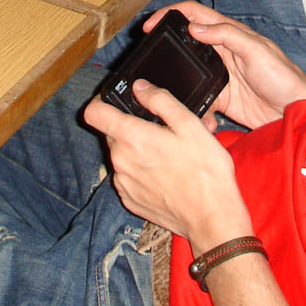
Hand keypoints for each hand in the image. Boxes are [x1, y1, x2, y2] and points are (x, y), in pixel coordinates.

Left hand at [83, 82, 250, 249]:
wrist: (211, 218)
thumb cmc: (205, 172)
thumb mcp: (190, 125)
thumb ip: (161, 100)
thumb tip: (140, 87)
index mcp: (133, 138)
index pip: (94, 113)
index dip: (101, 101)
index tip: (113, 99)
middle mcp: (120, 161)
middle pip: (111, 133)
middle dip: (130, 127)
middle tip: (161, 130)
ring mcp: (123, 184)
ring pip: (121, 155)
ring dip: (137, 151)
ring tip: (167, 155)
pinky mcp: (130, 200)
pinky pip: (127, 177)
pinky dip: (140, 172)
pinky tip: (164, 175)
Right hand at [150, 3, 305, 129]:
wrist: (297, 112)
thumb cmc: (284, 77)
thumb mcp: (257, 51)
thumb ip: (228, 36)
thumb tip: (196, 27)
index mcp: (230, 34)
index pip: (194, 15)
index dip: (171, 15)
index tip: (151, 25)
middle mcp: (222, 52)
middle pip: (185, 42)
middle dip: (166, 48)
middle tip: (149, 59)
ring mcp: (220, 76)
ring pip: (188, 73)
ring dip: (177, 82)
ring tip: (166, 93)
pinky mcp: (221, 99)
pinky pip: (198, 100)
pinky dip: (194, 107)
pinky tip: (198, 116)